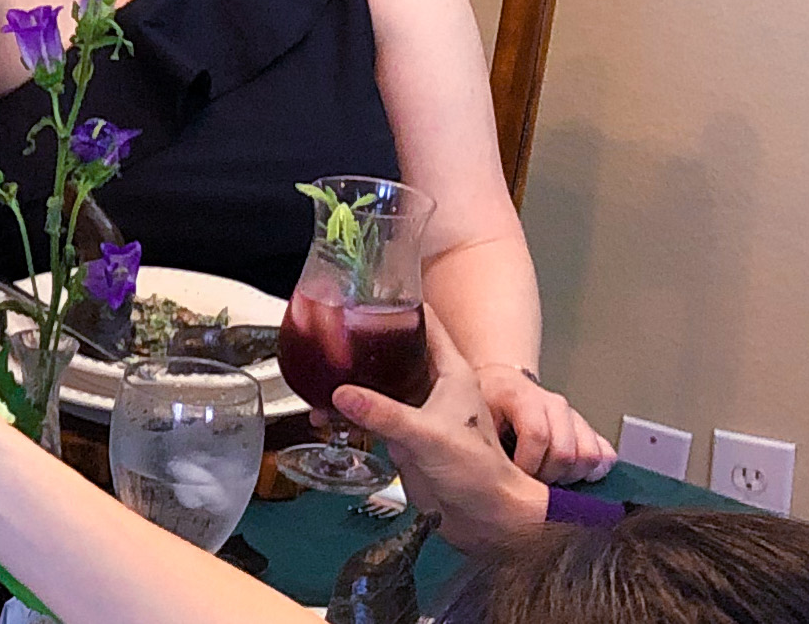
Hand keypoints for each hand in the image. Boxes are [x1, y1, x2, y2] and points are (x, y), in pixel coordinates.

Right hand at [332, 310, 549, 553]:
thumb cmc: (479, 472)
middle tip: (334, 327)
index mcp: (450, 372)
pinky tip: (328, 412)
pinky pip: (371, 413)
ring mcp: (417, 409)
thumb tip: (342, 394)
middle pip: (396, 348)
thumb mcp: (428, 435)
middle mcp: (433, 385)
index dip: (401, 304)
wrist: (485, 517)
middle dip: (367, 339)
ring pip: (380, 381)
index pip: (426, 323)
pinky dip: (350, 410)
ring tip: (323, 370)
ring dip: (354, 378)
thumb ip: (384, 413)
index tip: (370, 292)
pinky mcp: (404, 434)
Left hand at [473, 361, 615, 483]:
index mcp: (521, 397)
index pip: (537, 435)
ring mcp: (575, 416)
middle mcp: (554, 404)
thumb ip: (486, 442)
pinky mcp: (589, 429)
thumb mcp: (476, 419)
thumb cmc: (487, 406)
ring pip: (590, 456)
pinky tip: (571, 477)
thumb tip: (491, 478)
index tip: (515, 478)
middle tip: (531, 483)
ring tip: (549, 480)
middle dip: (548, 478)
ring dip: (571, 478)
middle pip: (566, 452)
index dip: (529, 464)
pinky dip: (592, 473)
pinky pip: (606, 456)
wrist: (503, 385)